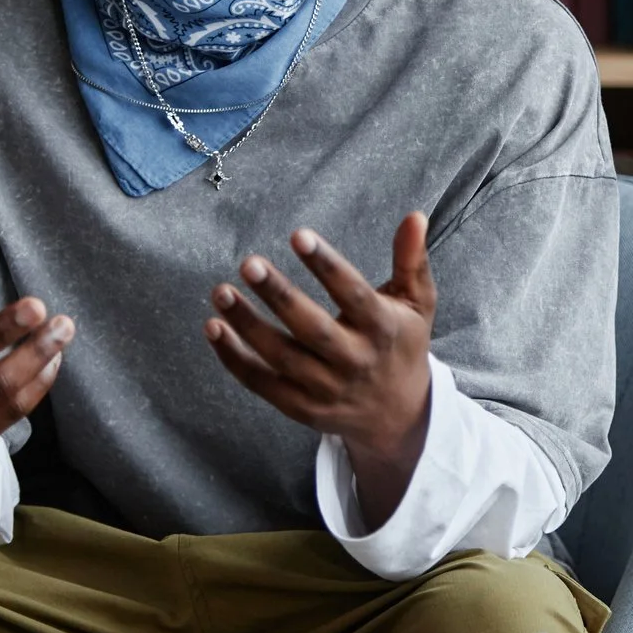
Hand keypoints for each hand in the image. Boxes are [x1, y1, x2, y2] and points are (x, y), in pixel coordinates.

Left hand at [205, 213, 436, 518]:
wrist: (397, 416)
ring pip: (281, 357)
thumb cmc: (402, 344)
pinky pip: (261, 384)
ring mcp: (326, 389)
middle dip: (279, 296)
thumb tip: (414, 216)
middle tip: (249, 263)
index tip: (299, 236)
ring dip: (247, 325)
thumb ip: (412, 260)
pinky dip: (234, 359)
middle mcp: (355, 361)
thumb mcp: (418, 303)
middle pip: (313, 330)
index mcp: (383, 329)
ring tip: (222, 291)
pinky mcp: (301, 408)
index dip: (327, 266)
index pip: (354, 295)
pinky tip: (214, 327)